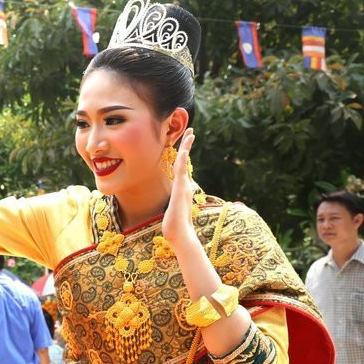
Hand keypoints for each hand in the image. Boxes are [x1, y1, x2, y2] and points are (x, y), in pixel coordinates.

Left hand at [161, 129, 197, 247]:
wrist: (180, 234)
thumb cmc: (175, 225)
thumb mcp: (172, 209)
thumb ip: (173, 204)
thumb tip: (172, 204)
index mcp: (181, 187)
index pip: (181, 166)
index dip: (183, 153)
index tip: (184, 142)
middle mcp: (184, 185)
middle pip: (185, 160)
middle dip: (188, 144)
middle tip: (191, 130)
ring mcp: (183, 187)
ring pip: (184, 162)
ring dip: (187, 147)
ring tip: (191, 133)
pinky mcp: (181, 191)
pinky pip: (181, 172)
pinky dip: (183, 161)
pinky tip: (183, 152)